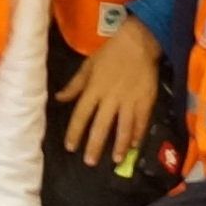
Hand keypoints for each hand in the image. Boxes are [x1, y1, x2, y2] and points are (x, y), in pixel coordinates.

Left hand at [61, 25, 161, 166]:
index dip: (75, 132)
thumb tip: (59, 98)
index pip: (81, 114)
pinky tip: (134, 146)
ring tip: (115, 160)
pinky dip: (138, 134)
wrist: (138, 43)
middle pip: (101, 125)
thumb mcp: (88, 65)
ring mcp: (129, 100)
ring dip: (119, 145)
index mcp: (94, 88)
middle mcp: (110, 97)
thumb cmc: (110, 54)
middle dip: (95, 145)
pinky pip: (141, 121)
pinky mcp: (146, 101)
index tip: (70, 147)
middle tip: (90, 162)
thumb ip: (75, 85)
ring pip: (123, 127)